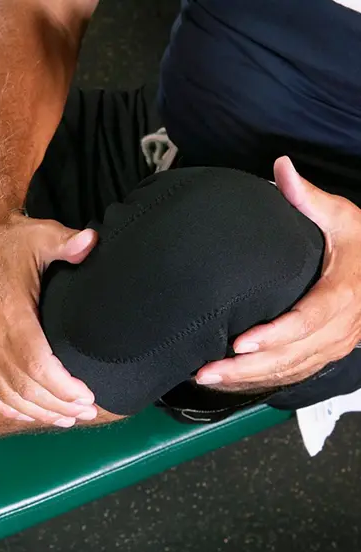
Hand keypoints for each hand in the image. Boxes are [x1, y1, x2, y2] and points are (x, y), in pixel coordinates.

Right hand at [0, 212, 97, 426]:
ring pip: (6, 393)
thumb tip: (90, 242)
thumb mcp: (43, 235)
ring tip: (67, 419)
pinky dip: (9, 407)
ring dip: (38, 411)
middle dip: (57, 405)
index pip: (34, 362)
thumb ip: (67, 242)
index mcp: (7, 311)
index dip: (61, 387)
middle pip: (23, 385)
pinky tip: (31, 415)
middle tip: (87, 413)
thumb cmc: (15, 241)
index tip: (86, 397)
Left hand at [196, 156, 360, 388]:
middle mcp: (339, 329)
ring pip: (288, 371)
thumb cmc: (360, 247)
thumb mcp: (343, 218)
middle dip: (245, 368)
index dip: (273, 336)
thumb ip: (309, 199)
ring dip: (246, 380)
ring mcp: (331, 347)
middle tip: (206, 370)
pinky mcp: (321, 356)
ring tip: (207, 378)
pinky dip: (258, 383)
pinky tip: (228, 383)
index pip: (306, 322)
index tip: (240, 342)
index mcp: (342, 295)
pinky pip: (290, 376)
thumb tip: (282, 168)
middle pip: (289, 356)